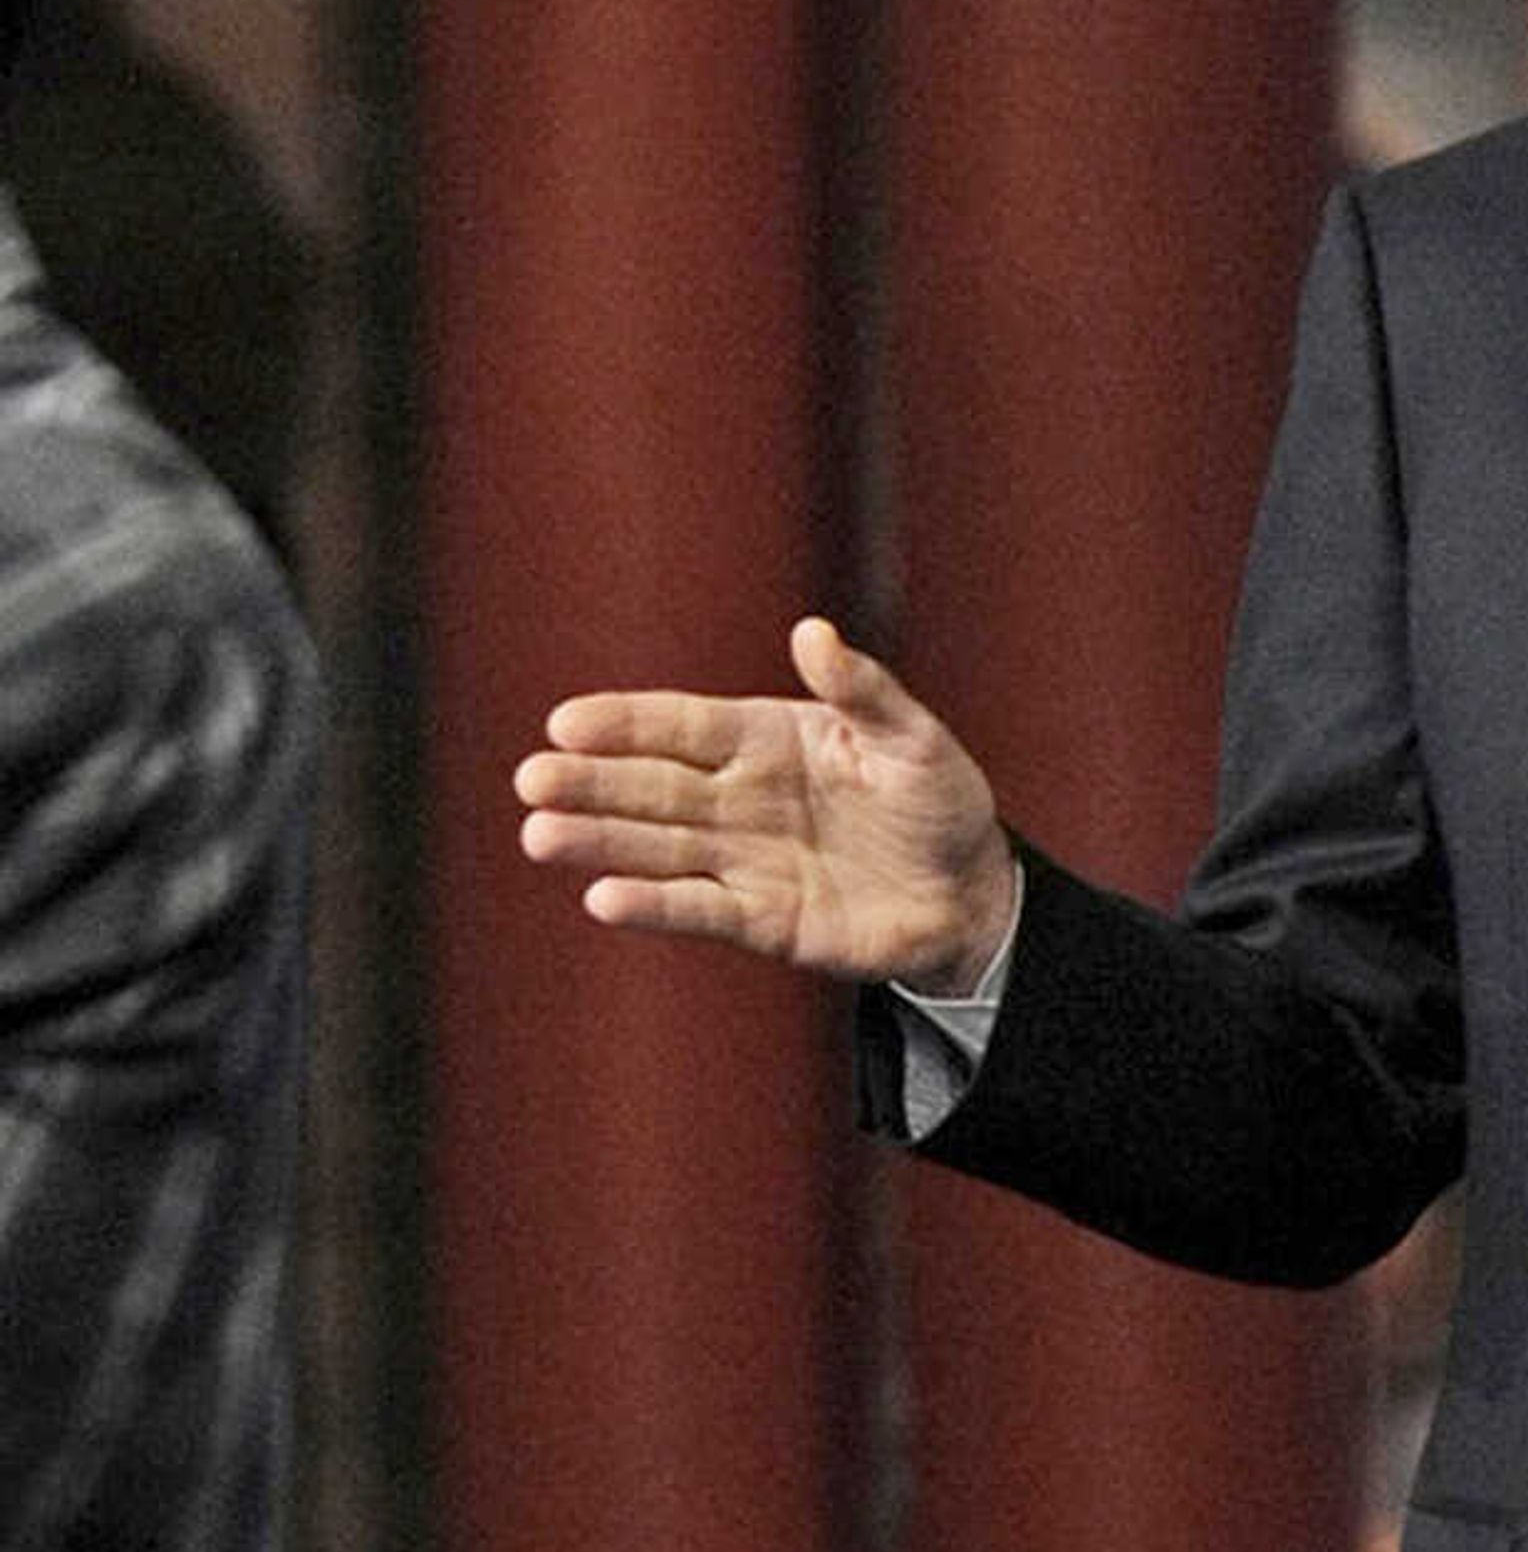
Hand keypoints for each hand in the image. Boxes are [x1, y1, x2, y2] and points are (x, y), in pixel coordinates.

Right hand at [515, 617, 1016, 993]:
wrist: (972, 894)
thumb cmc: (940, 801)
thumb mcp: (912, 738)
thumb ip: (862, 690)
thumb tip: (813, 631)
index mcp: (770, 740)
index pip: (685, 725)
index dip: (627, 723)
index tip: (566, 722)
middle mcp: (743, 798)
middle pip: (654, 786)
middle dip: (593, 783)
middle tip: (532, 779)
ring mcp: (745, 860)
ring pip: (660, 847)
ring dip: (601, 842)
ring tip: (541, 835)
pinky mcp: (760, 920)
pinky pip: (699, 908)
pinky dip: (654, 904)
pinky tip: (602, 897)